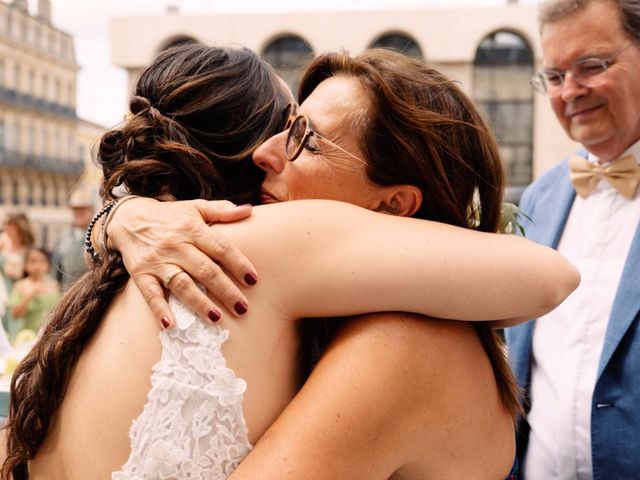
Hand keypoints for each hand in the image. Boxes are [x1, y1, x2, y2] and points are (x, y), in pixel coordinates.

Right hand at [106, 197, 257, 327]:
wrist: (128, 218)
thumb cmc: (170, 216)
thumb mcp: (196, 208)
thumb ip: (222, 210)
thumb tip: (249, 210)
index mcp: (193, 229)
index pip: (220, 247)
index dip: (238, 263)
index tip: (253, 280)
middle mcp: (176, 245)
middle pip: (205, 270)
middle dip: (225, 290)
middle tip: (242, 308)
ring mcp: (158, 261)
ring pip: (181, 284)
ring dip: (199, 303)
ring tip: (216, 318)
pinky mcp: (141, 274)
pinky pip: (150, 293)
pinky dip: (159, 309)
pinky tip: (171, 325)